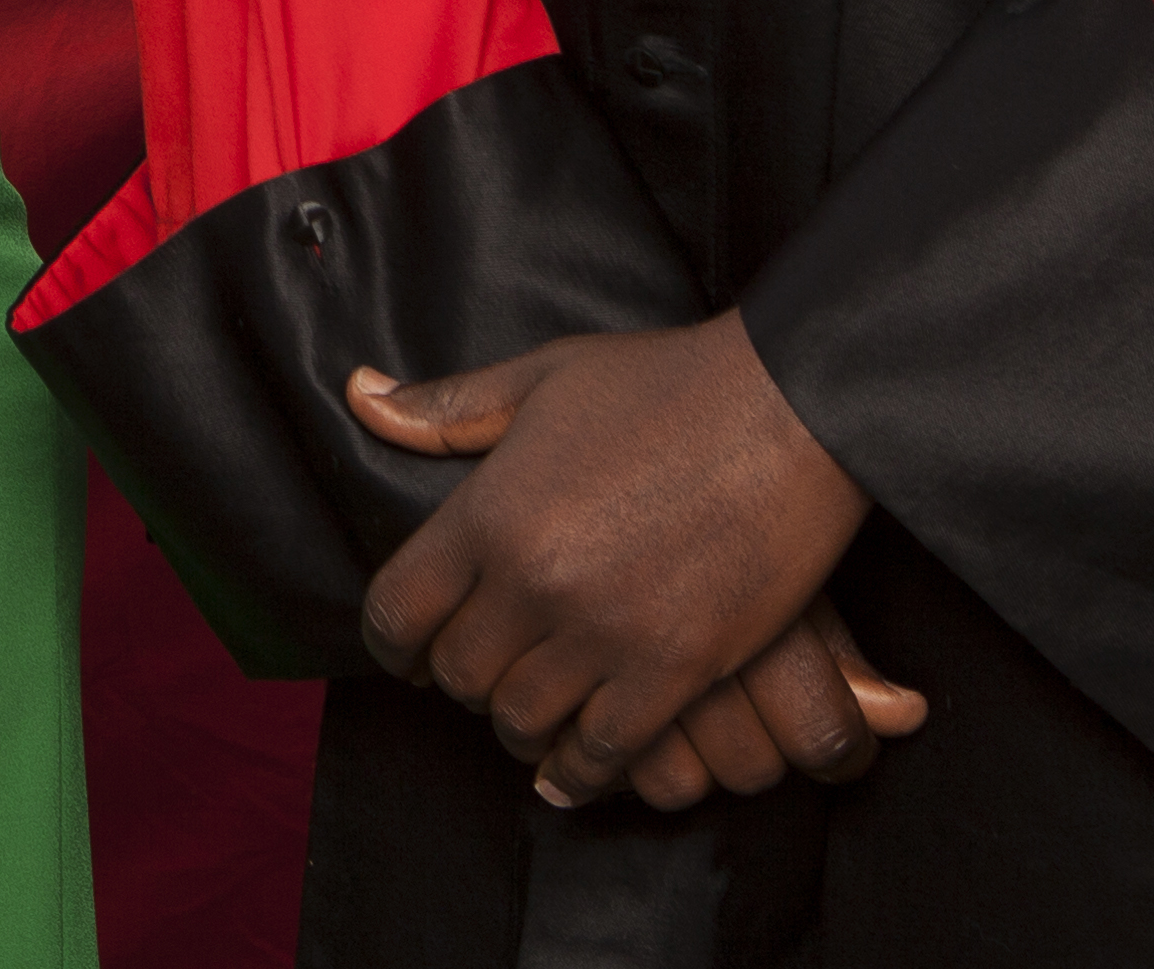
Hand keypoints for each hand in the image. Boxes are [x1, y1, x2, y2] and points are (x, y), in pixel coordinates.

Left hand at [347, 313, 876, 805]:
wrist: (792, 406)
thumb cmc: (666, 383)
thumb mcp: (542, 378)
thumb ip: (447, 408)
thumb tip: (361, 399)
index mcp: (490, 512)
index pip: (398, 610)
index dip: (391, 642)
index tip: (406, 651)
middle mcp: (535, 582)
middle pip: (459, 674)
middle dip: (460, 679)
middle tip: (481, 672)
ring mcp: (605, 632)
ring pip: (522, 720)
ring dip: (517, 725)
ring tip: (527, 716)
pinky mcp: (676, 669)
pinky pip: (603, 751)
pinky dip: (578, 773)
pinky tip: (568, 774)